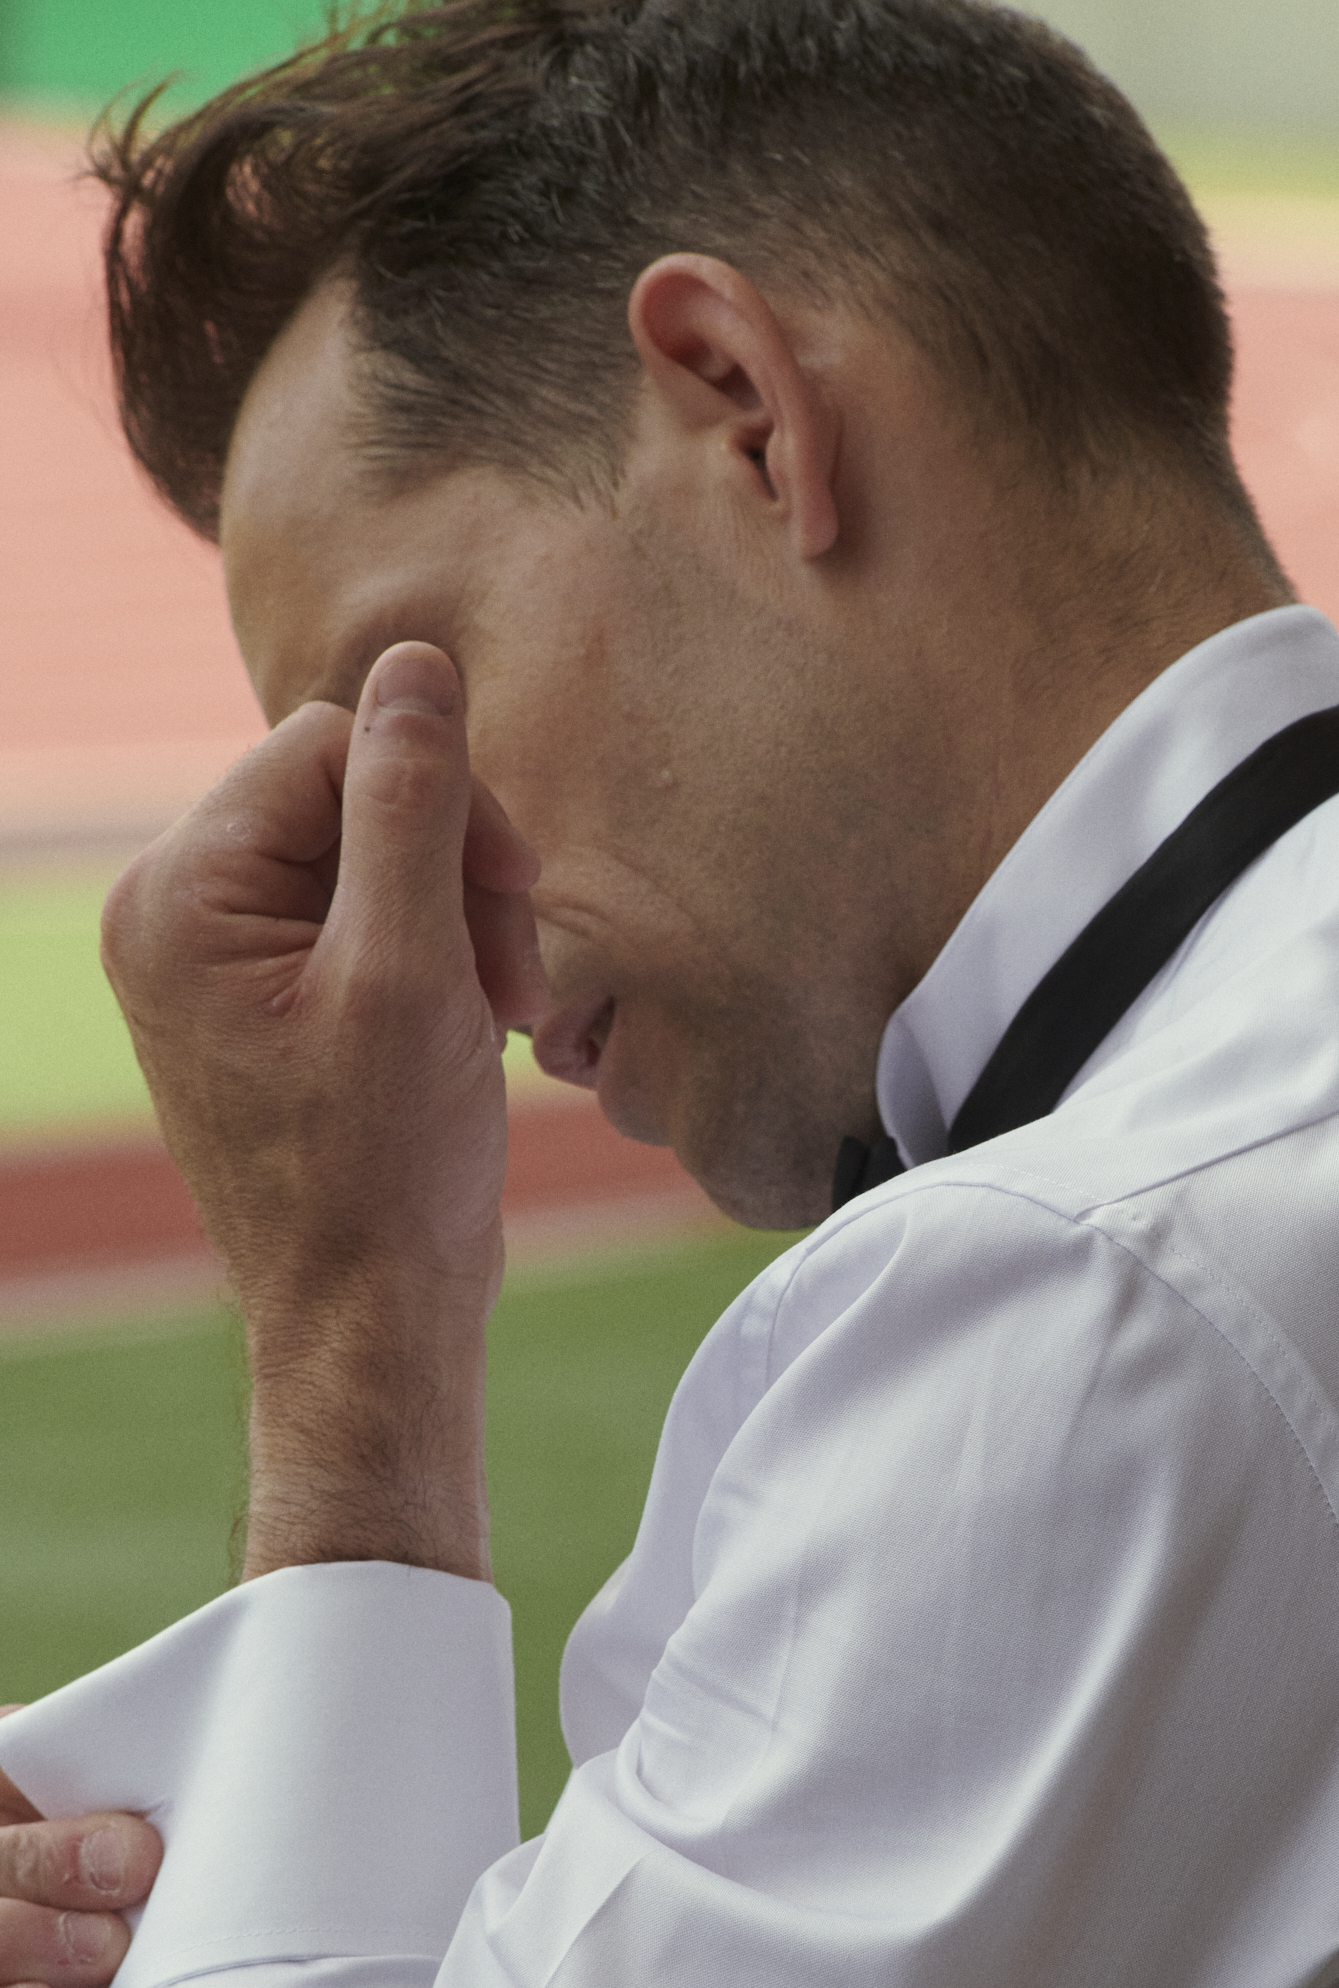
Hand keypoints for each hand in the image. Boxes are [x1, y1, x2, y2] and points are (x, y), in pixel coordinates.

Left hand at [101, 644, 546, 1580]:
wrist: (370, 1324)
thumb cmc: (388, 1170)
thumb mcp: (413, 970)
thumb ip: (412, 807)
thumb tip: (415, 663)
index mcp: (177, 896)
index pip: (332, 747)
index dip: (446, 809)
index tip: (517, 909)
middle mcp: (171, 916)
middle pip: (348, 800)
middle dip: (453, 877)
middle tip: (519, 986)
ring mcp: (213, 965)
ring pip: (367, 862)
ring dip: (456, 925)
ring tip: (500, 1021)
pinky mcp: (262, 1006)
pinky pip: (359, 925)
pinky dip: (431, 964)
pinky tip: (465, 1034)